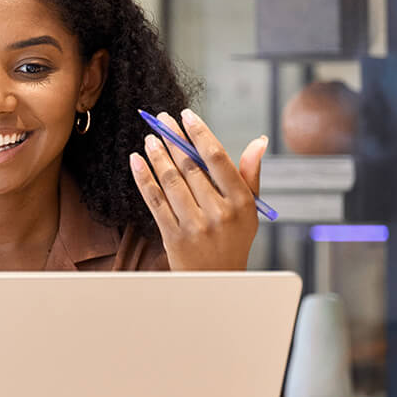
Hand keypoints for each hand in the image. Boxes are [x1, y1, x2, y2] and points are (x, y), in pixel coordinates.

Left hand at [130, 109, 266, 270]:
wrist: (217, 281)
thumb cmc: (233, 239)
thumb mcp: (249, 209)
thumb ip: (250, 174)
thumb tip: (259, 141)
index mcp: (241, 202)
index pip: (218, 158)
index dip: (200, 133)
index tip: (186, 115)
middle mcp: (219, 213)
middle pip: (191, 167)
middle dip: (173, 139)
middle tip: (160, 121)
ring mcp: (195, 226)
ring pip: (171, 181)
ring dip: (157, 155)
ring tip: (150, 138)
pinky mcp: (174, 236)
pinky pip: (155, 201)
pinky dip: (144, 179)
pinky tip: (137, 162)